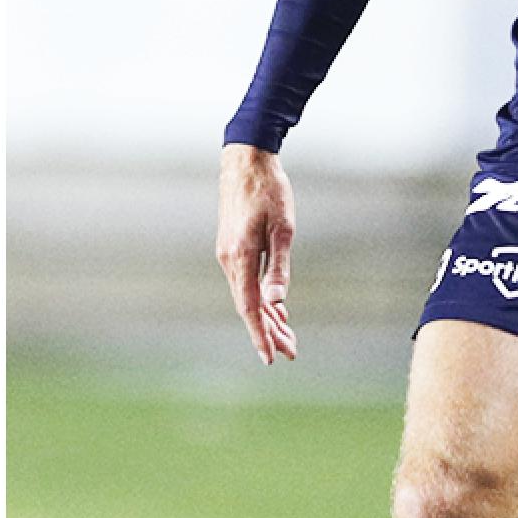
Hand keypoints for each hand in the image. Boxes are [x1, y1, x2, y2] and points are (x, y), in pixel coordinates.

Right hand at [217, 143, 298, 365]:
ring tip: (287, 336)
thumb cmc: (269, 190)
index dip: (261, 334)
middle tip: (290, 351)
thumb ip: (279, 268)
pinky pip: (244, 282)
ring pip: (246, 296)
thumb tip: (277, 303)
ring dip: (266, 317)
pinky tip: (275, 308)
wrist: (246, 160)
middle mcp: (229, 259)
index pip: (250, 307)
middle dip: (268, 332)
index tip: (272, 356)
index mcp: (241, 257)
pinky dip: (259, 299)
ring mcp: (227, 254)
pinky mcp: (231, 247)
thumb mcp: (283, 229)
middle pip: (248, 307)